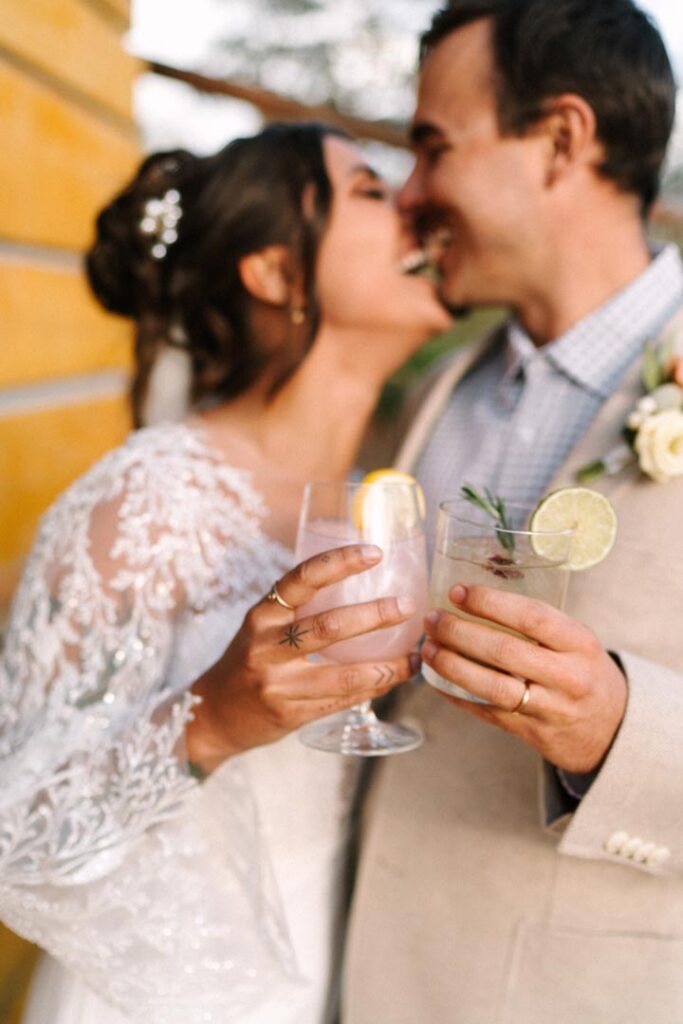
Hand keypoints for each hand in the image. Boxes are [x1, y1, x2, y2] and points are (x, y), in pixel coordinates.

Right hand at [187, 544, 418, 771]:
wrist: (212, 715)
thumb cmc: (248, 662)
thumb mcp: (262, 627)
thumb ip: (298, 610)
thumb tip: (361, 586)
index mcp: (261, 616)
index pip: (302, 578)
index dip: (340, 562)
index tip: (375, 553)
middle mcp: (266, 647)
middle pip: (329, 626)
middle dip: (375, 614)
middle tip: (407, 606)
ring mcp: (277, 684)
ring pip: (343, 673)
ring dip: (386, 665)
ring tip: (413, 655)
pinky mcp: (290, 714)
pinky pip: (341, 700)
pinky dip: (373, 688)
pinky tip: (394, 678)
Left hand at [421, 584, 626, 772]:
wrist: (613, 730)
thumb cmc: (584, 672)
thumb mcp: (578, 642)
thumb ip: (539, 624)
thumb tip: (475, 597)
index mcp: (580, 644)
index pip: (531, 617)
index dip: (490, 603)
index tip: (457, 591)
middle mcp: (567, 676)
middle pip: (504, 651)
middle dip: (460, 632)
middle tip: (432, 620)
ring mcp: (550, 708)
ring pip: (491, 687)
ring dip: (451, 665)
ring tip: (428, 648)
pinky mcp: (532, 733)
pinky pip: (486, 712)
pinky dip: (456, 694)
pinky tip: (435, 679)